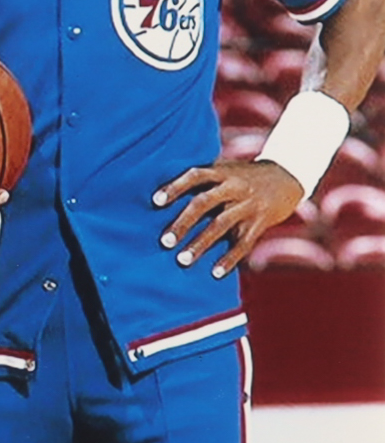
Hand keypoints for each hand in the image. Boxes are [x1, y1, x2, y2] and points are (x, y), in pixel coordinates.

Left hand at [153, 159, 304, 277]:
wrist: (287, 176)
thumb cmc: (244, 176)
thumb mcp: (226, 169)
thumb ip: (204, 179)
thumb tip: (166, 194)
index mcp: (222, 172)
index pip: (195, 175)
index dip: (175, 187)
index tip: (156, 201)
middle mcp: (234, 187)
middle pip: (203, 203)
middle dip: (183, 223)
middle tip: (165, 242)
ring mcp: (248, 205)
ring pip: (221, 225)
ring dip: (201, 244)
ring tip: (182, 260)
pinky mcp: (260, 222)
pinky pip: (243, 243)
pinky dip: (229, 259)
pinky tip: (216, 273)